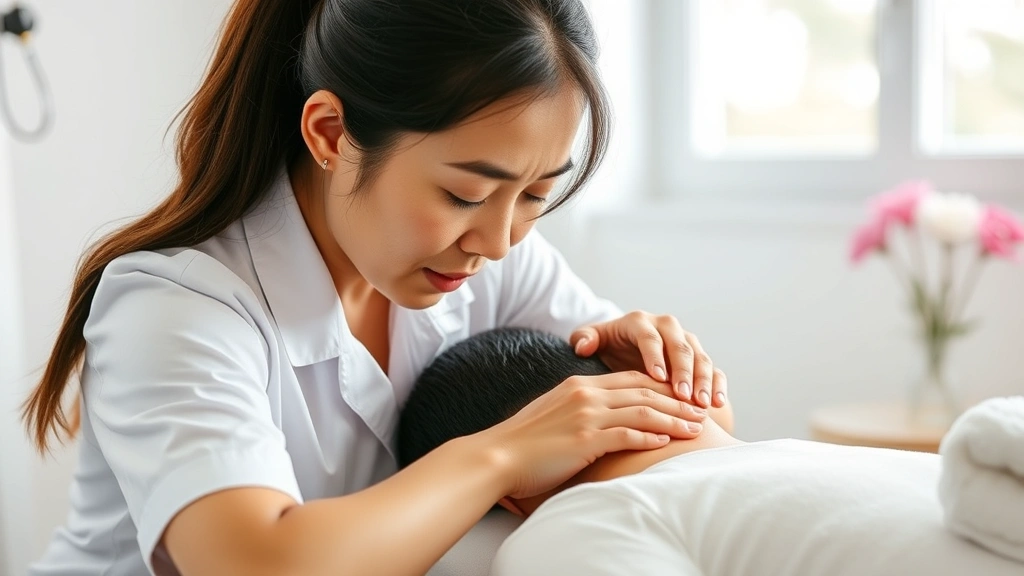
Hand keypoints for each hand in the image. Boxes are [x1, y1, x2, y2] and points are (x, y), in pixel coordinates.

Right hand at [485, 371, 706, 498]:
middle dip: (677, 401)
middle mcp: (586, 394)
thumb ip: (580, 409)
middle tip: (701, 411)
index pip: (631, 379)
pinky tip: (667, 442)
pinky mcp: (586, 439)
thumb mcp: (554, 414)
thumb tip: (600, 419)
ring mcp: (586, 415)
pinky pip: (628, 434)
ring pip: (643, 411)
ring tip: (696, 428)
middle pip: (644, 391)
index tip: (683, 397)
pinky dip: (651, 437)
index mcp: (579, 385)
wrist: (497, 456)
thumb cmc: (523, 443)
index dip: (662, 386)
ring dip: (674, 420)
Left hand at [570, 311, 727, 408]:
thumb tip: (583, 346)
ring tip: (703, 404)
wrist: (626, 350)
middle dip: (684, 372)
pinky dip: (719, 386)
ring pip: (701, 358)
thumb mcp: (593, 341)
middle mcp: (668, 327)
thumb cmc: (607, 348)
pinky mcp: (700, 359)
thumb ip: (584, 339)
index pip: (650, 336)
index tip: (657, 376)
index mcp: (640, 322)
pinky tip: (718, 405)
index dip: (654, 355)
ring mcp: (687, 343)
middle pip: (680, 346)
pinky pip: (715, 370)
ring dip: (704, 381)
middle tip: (684, 395)